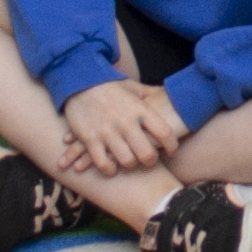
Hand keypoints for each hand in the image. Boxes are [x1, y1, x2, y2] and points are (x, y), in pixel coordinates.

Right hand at [59, 78, 184, 178]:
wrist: (79, 82)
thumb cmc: (110, 86)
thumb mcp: (134, 87)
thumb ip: (152, 94)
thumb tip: (173, 93)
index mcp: (140, 109)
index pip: (164, 132)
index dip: (172, 145)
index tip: (171, 150)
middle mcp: (126, 122)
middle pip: (147, 153)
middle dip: (151, 160)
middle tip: (149, 159)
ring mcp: (108, 131)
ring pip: (127, 161)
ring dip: (131, 165)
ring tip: (131, 161)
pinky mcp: (90, 138)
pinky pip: (103, 162)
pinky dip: (109, 168)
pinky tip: (112, 166)